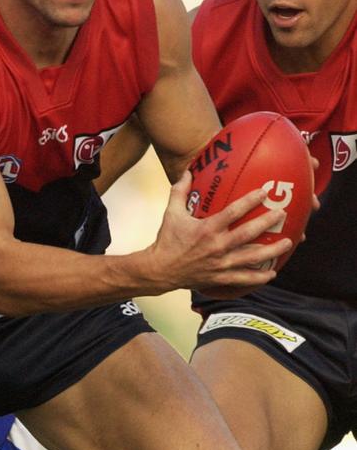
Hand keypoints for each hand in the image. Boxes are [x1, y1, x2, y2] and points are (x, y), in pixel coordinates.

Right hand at [146, 170, 292, 297]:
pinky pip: (244, 278)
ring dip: (272, 250)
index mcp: (207, 229)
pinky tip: (272, 273)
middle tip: (282, 213)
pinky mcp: (220, 278)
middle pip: (248, 233)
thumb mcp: (171, 213)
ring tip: (288, 242)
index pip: (233, 212)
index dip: (250, 201)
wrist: (160, 270)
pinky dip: (259, 277)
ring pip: (252, 257)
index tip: (264, 192)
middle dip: (268, 222)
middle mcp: (217, 246)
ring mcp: (221, 264)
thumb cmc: (166, 240)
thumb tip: (188, 171)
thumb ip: (180, 191)